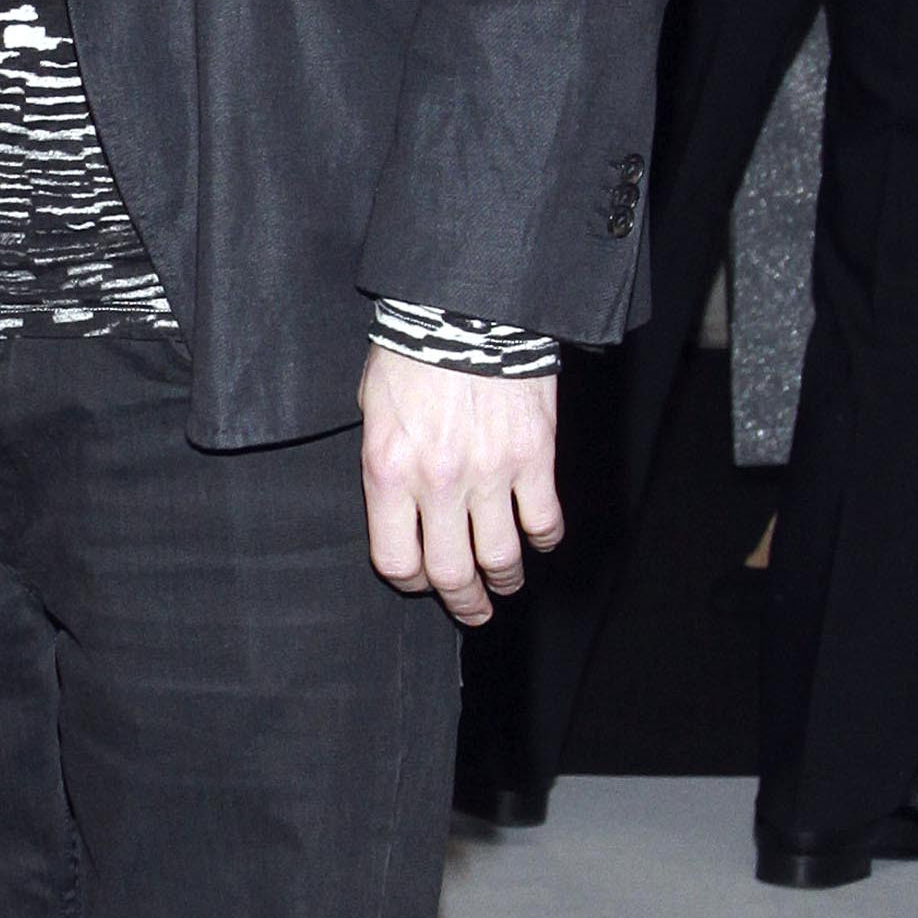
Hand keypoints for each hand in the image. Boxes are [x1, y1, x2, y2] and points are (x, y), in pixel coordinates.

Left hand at [358, 347, 560, 626]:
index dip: (410, 580)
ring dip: (505, 580)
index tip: (420, 579)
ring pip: (502, 557)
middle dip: (463, 602)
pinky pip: (544, 520)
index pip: (397, 560)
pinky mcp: (534, 457)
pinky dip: (543, 539)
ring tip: (505, 583)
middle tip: (472, 609)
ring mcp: (491, 473)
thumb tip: (402, 510)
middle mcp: (439, 482)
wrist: (465, 308)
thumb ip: (386, 466)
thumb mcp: (372, 410)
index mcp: (390, 472)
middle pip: (452, 573)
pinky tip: (537, 538)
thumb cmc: (411, 353)